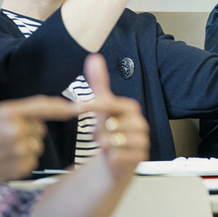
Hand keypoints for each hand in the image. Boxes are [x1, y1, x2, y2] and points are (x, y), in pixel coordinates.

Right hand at [0, 58, 78, 193]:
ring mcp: (19, 150)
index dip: (58, 106)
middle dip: (28, 128)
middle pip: (39, 126)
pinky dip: (25, 159)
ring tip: (3, 146)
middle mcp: (16, 131)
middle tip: (5, 133)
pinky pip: (34, 159)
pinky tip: (6, 158)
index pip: (41, 106)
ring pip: (38, 143)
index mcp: (8, 113)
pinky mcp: (20, 167)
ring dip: (28, 144)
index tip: (74, 106)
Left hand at [83, 54, 148, 178]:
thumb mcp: (102, 106)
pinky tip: (113, 155)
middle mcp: (140, 122)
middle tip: (101, 133)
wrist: (118, 159)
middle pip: (107, 124)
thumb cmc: (110, 130)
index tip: (74, 108)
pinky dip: (110, 157)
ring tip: (109, 144)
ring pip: (110, 141)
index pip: (108, 103)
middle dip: (98, 131)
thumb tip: (94, 57)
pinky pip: (116, 156)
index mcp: (131, 107)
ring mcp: (142, 140)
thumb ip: (99, 82)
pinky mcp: (140, 157)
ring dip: (103, 145)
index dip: (90, 105)